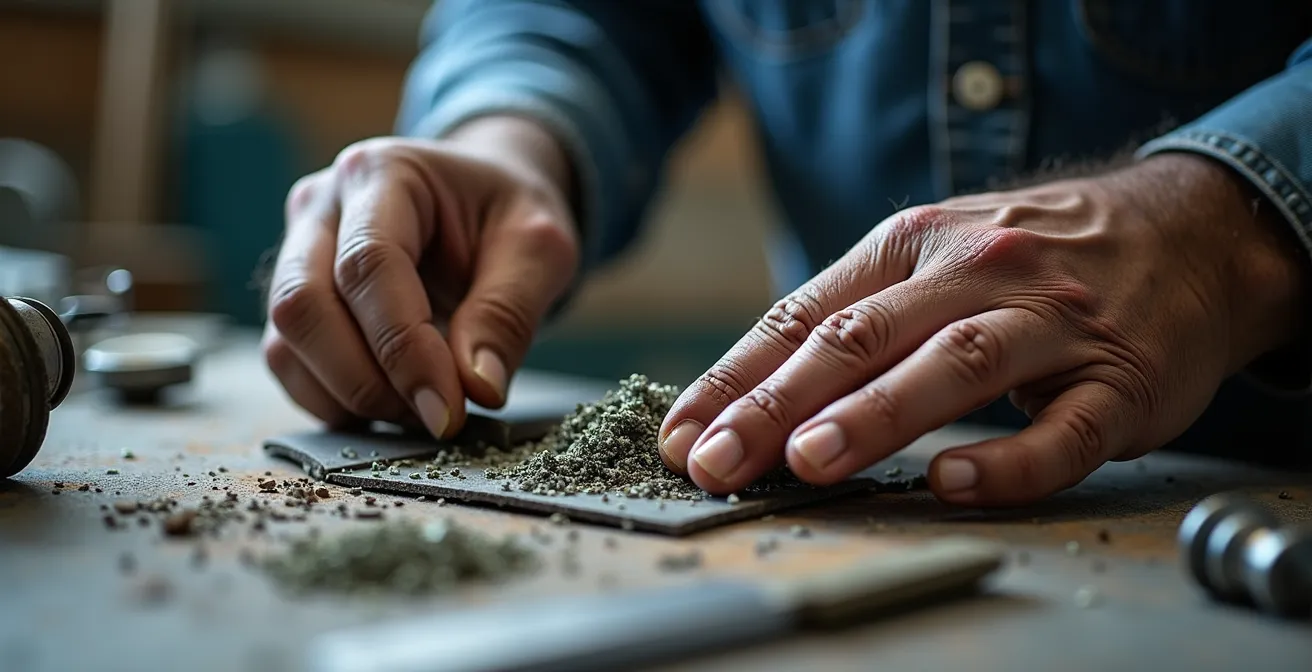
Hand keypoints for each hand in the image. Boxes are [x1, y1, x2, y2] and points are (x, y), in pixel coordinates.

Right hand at [262, 118, 578, 437]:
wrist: (485, 201)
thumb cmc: (508, 215)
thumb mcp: (539, 249)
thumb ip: (508, 314)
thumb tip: (477, 389)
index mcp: (382, 173)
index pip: (369, 264)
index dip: (403, 348)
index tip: (447, 411)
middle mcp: (321, 206)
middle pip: (303, 305)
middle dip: (368, 381)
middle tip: (437, 418)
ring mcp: (295, 252)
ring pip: (286, 342)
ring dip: (351, 397)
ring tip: (423, 411)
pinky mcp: (294, 301)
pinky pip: (288, 365)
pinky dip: (336, 402)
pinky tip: (394, 406)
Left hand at [658, 154, 1306, 504]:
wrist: (1189, 232)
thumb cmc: (1033, 257)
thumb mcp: (936, 254)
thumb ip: (855, 313)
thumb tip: (748, 390)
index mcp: (913, 245)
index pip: (804, 317)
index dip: (737, 378)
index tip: (682, 433)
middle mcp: (975, 273)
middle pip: (860, 340)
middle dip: (776, 404)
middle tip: (716, 459)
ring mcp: (1050, 324)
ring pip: (952, 366)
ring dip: (875, 415)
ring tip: (809, 459)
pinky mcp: (1118, 380)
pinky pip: (1061, 427)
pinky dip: (1006, 459)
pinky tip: (952, 483)